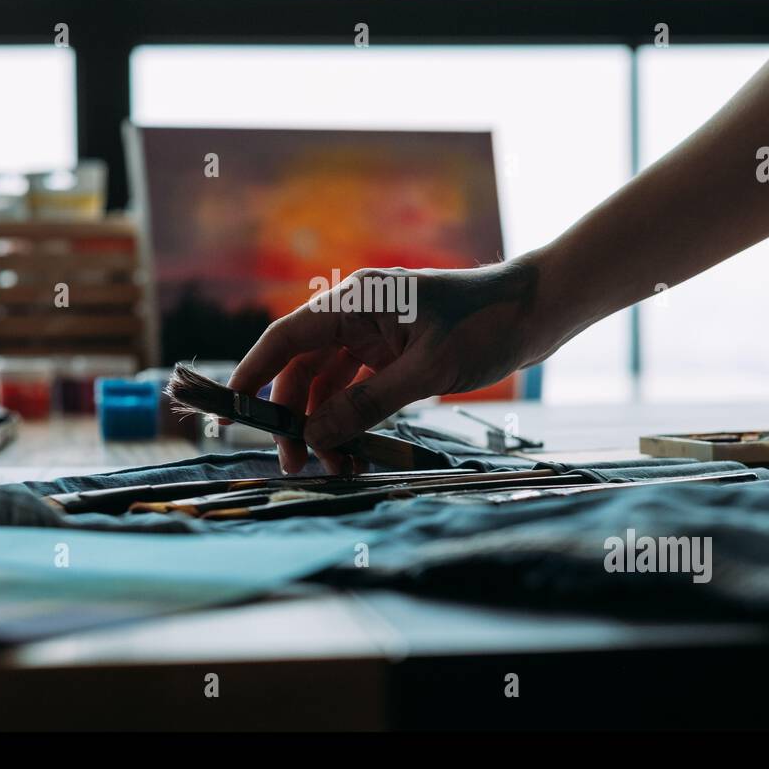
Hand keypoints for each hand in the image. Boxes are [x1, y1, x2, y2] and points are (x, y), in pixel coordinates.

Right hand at [228, 259, 549, 473]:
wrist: (539, 310)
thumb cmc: (487, 326)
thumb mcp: (427, 371)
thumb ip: (368, 403)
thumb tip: (314, 436)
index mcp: (358, 300)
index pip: (286, 337)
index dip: (253, 374)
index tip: (229, 410)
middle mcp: (358, 313)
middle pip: (303, 368)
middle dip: (294, 416)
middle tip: (296, 465)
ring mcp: (377, 333)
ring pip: (330, 383)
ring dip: (326, 424)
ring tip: (335, 469)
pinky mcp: (395, 351)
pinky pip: (358, 388)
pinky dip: (353, 419)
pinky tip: (356, 451)